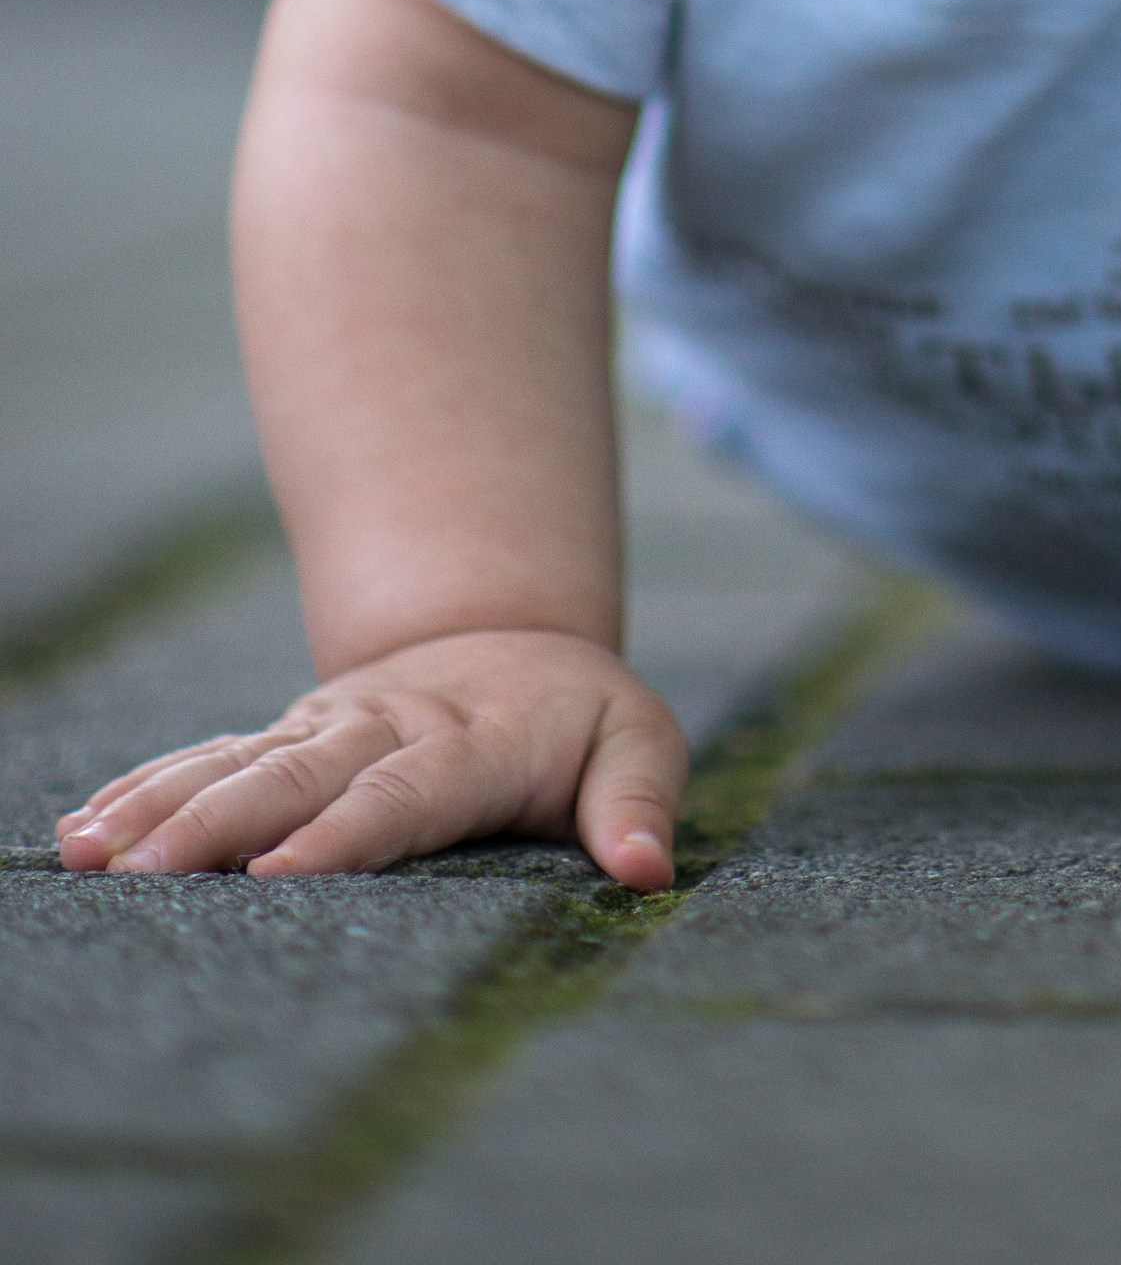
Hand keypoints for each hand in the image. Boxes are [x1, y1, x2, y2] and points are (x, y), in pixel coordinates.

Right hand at [53, 628, 686, 888]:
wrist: (510, 636)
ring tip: (95, 853)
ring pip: (240, 763)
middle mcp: (388, 725)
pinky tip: (84, 834)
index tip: (284, 873)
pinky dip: (146, 790)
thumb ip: (639, 800)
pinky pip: (209, 760)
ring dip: (166, 807)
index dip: (348, 831)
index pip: (407, 791)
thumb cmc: (579, 714)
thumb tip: (648, 869)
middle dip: (224, 823)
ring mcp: (327, 727)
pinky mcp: (288, 737)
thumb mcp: (636, 739)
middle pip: (301, 776)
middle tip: (154, 869)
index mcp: (474, 736)